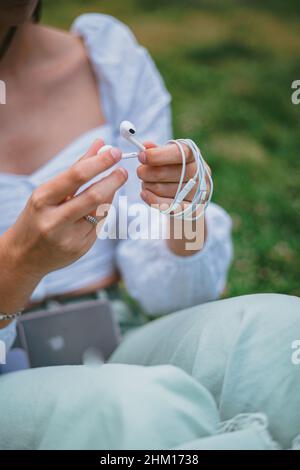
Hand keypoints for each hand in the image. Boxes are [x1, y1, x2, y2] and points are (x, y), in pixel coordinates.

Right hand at [3, 140, 126, 278]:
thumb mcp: (49, 191)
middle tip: (124, 170)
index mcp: (43, 199)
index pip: (77, 176)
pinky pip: (99, 225)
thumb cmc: (38, 216)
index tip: (115, 152)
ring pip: (101, 211)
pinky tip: (97, 208)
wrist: (23, 256)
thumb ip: (76, 168)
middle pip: (94, 196)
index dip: (100, 163)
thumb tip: (100, 144)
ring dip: (110, 195)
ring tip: (112, 184)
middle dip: (113, 180)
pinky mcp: (80, 249)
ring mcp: (68, 237)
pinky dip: (102, 212)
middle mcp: (54, 220)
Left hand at [136, 141, 210, 255]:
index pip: (179, 153)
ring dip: (147, 185)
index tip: (141, 156)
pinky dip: (150, 198)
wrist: (190, 196)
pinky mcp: (189, 209)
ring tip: (146, 183)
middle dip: (147, 172)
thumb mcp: (169, 158)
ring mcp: (196, 193)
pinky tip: (144, 193)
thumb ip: (157, 151)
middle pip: (166, 172)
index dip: (158, 155)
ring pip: (162, 189)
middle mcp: (199, 173)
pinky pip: (164, 205)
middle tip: (140, 171)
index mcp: (194, 155)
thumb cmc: (176, 171)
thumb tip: (145, 146)